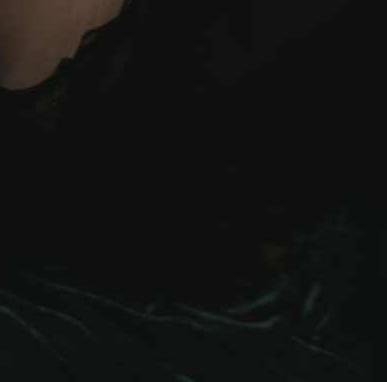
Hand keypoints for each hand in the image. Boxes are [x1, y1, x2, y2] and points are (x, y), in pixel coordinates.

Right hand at [62, 136, 293, 300]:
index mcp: (200, 163)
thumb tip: (197, 100)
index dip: (262, 172)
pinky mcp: (173, 249)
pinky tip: (244, 285)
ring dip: (262, 251)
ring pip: (235, 241)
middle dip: (273, 214)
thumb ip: (187, 129)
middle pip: (248, 206)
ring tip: (283, 257)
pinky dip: (227, 278)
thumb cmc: (125, 156)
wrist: (97, 192)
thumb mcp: (161, 135)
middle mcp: (201, 194)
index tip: (271, 176)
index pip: (245, 167)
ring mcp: (188, 225)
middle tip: (289, 220)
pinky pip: (206, 268)